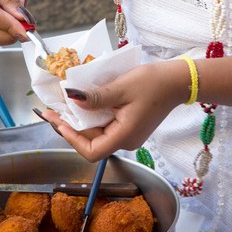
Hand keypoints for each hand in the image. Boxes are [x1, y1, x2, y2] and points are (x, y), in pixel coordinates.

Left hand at [42, 59, 188, 160]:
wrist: (178, 81)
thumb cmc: (153, 83)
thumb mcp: (121, 87)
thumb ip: (96, 97)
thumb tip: (72, 100)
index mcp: (124, 136)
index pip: (91, 150)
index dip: (70, 138)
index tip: (57, 120)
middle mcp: (126, 140)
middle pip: (92, 141)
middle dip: (71, 126)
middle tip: (53, 108)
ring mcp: (129, 134)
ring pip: (99, 132)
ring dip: (81, 119)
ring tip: (65, 103)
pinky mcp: (131, 125)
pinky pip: (107, 124)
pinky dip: (94, 115)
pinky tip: (86, 101)